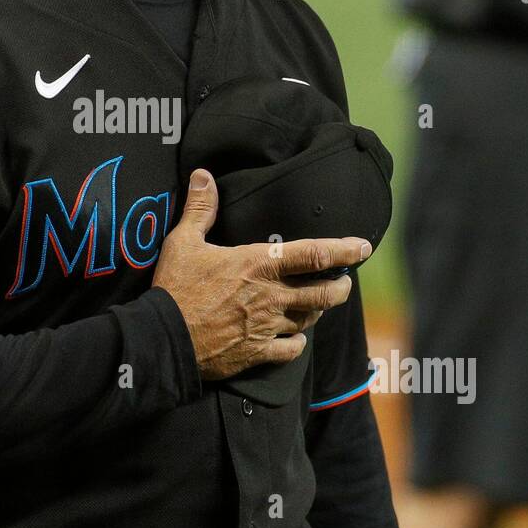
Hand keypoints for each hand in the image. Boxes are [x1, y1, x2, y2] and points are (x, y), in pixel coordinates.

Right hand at [152, 168, 370, 382]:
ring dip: (319, 311)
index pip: (314, 253)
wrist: (163, 338)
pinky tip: (296, 340)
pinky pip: (291, 350)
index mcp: (259, 264)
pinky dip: (297, 344)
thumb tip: (203, 175)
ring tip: (319, 304)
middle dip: (341, 286)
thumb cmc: (174, 287)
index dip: (345, 249)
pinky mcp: (257, 353)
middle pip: (325, 293)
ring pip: (310, 319)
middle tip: (345, 282)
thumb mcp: (182, 241)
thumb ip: (200, 208)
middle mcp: (271, 295)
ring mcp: (267, 326)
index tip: (364, 246)